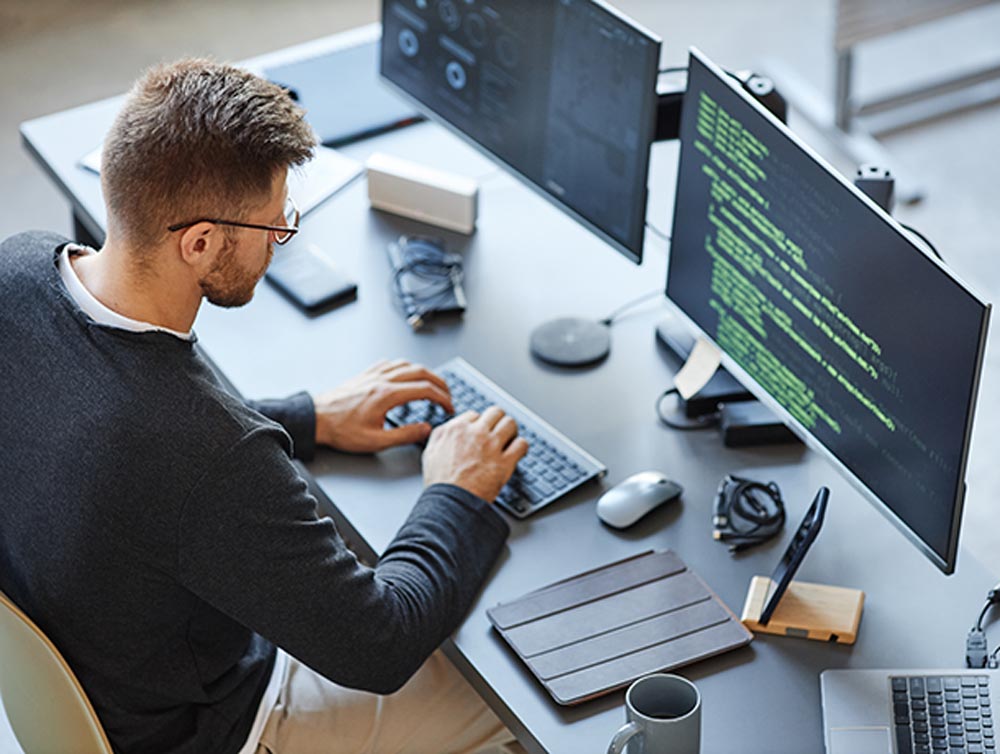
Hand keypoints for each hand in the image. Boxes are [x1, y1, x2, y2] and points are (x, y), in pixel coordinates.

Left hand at [312, 359, 453, 452]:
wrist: (316, 419)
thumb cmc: (341, 430)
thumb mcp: (376, 441)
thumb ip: (405, 435)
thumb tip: (426, 429)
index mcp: (387, 395)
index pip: (425, 389)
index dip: (442, 398)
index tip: (448, 407)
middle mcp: (382, 380)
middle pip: (421, 372)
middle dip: (439, 382)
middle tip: (447, 394)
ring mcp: (373, 375)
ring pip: (407, 364)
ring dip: (424, 372)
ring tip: (432, 383)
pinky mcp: (365, 375)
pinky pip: (390, 363)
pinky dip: (404, 367)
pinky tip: (405, 374)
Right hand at [422, 406, 528, 500]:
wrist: (450, 503)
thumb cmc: (440, 484)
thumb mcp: (430, 453)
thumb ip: (440, 437)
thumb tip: (448, 430)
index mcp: (456, 429)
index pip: (474, 415)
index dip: (479, 423)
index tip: (482, 431)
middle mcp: (475, 433)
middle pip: (495, 413)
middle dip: (498, 421)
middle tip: (499, 430)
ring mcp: (491, 446)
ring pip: (510, 424)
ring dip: (511, 430)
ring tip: (510, 438)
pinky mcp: (505, 462)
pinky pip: (521, 444)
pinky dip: (521, 447)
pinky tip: (518, 451)